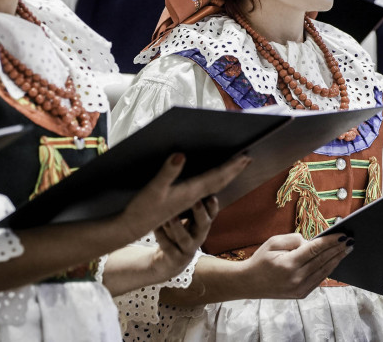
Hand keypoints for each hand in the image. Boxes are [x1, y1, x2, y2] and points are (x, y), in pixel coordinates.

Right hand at [114, 153, 250, 242]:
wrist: (133, 227)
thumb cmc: (142, 209)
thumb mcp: (153, 190)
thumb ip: (167, 173)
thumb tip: (180, 155)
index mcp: (190, 192)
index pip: (217, 178)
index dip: (232, 167)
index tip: (245, 157)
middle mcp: (193, 196)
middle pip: (220, 181)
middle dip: (235, 169)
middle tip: (249, 158)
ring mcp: (188, 199)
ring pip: (214, 185)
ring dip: (227, 174)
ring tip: (237, 165)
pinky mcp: (182, 200)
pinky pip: (205, 188)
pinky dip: (215, 179)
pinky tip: (215, 177)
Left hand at [148, 195, 219, 281]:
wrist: (169, 262)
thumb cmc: (178, 233)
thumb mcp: (185, 220)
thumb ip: (188, 206)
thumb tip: (188, 182)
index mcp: (202, 226)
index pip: (212, 214)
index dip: (213, 206)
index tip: (211, 196)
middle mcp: (198, 238)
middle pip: (203, 225)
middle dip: (200, 213)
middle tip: (196, 201)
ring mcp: (187, 250)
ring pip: (184, 238)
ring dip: (178, 227)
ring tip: (171, 216)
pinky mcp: (174, 260)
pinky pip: (167, 247)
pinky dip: (161, 236)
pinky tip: (155, 227)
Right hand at [237, 233, 352, 298]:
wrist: (249, 283)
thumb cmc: (260, 260)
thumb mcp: (273, 242)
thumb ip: (294, 239)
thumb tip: (312, 242)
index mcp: (289, 264)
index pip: (315, 250)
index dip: (330, 241)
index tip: (342, 235)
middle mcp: (296, 278)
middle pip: (322, 260)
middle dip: (337, 249)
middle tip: (350, 240)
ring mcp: (299, 288)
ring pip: (323, 271)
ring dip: (336, 259)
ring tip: (346, 250)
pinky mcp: (301, 294)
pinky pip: (319, 280)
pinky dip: (328, 270)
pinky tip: (335, 261)